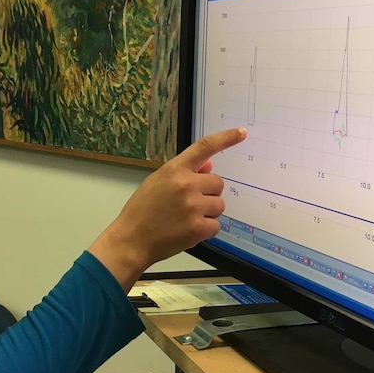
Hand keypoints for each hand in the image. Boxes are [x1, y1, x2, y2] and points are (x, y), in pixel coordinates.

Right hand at [88, 127, 246, 289]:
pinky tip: (187, 231)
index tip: (242, 132)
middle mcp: (186, 184)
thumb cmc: (142, 210)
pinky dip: (205, 230)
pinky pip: (215, 225)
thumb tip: (209, 166)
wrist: (131, 239)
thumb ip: (183, 173)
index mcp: (174, 169)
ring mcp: (193, 206)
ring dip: (208, 212)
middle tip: (189, 204)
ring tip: (185, 218)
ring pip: (219, 205)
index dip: (226, 138)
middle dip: (209, 193)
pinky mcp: (198, 227)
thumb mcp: (157, 182)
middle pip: (218, 183)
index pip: (204, 147)